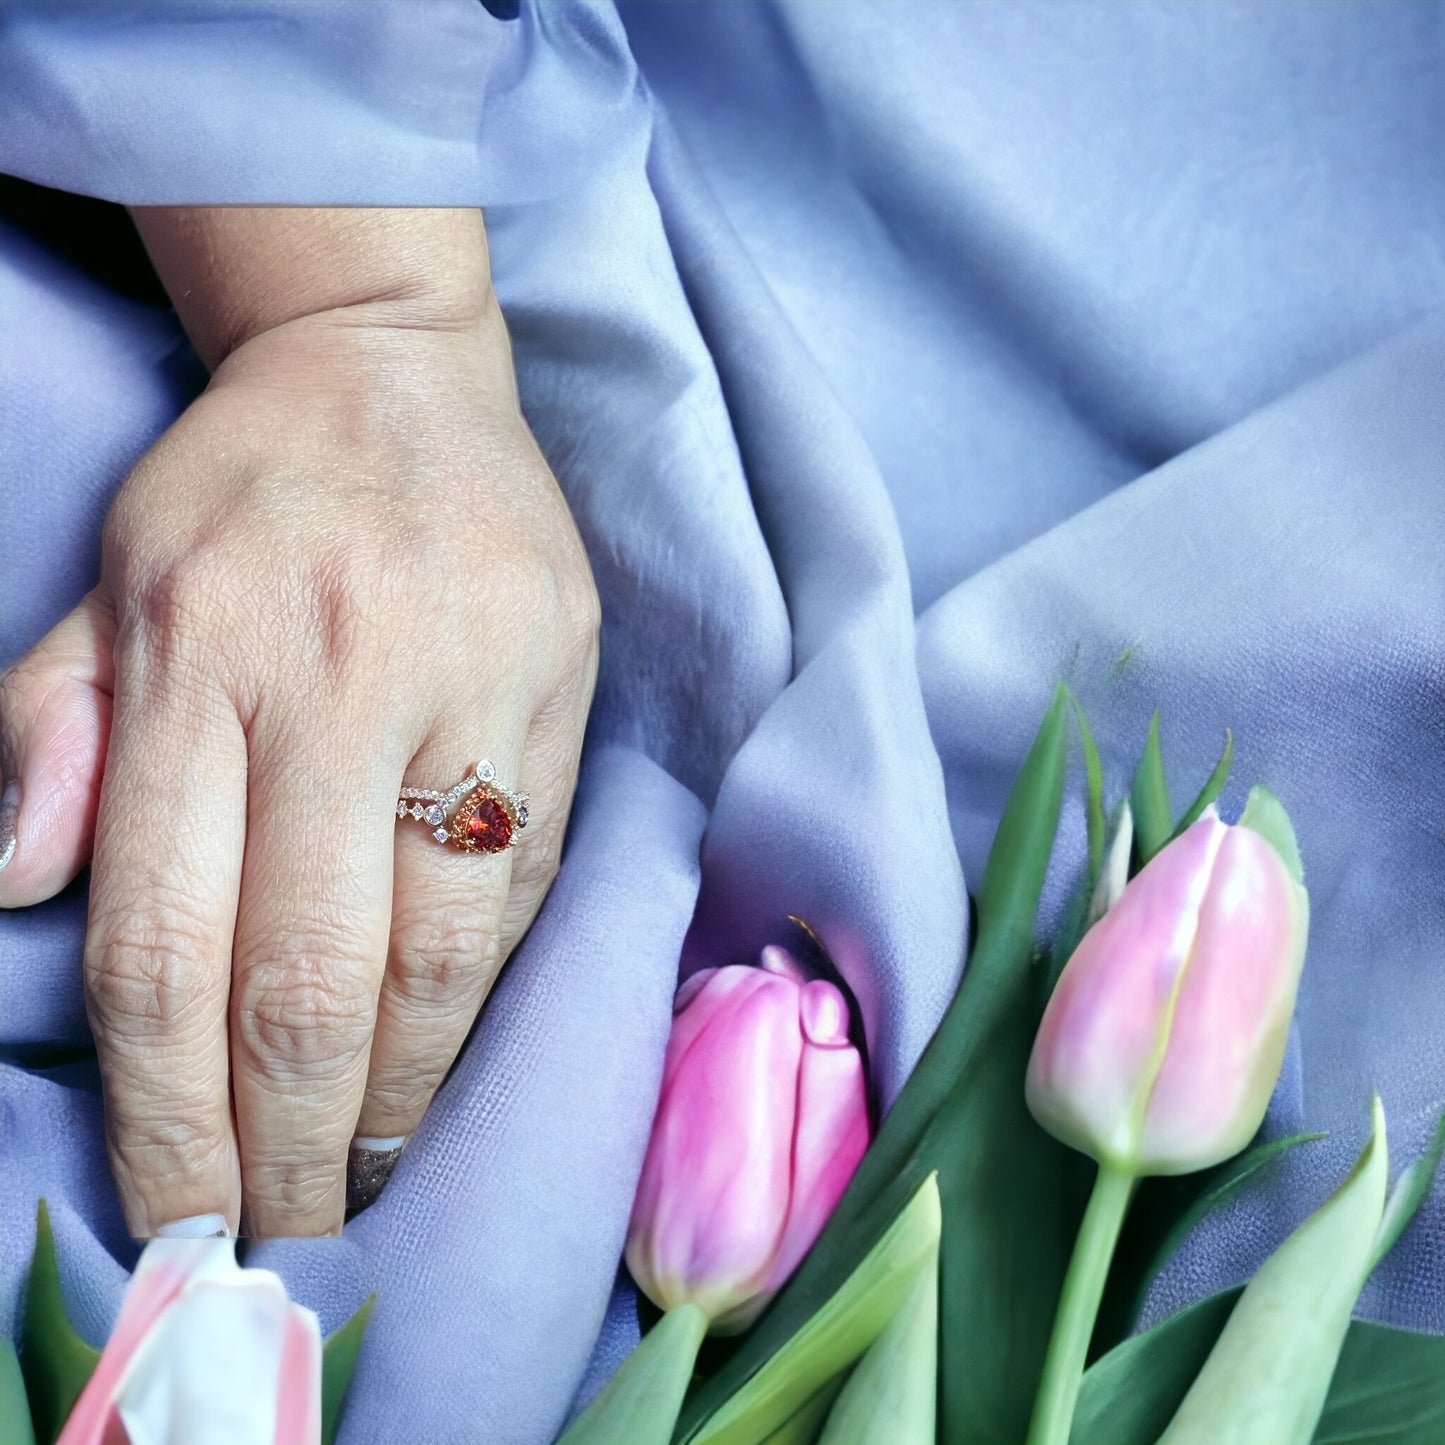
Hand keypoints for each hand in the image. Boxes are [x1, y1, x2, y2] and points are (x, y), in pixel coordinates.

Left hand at [0, 209, 598, 1235]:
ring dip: (404, 1094)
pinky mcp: (561, 692)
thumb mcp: (111, 577)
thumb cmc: (242, 489)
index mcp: (202, 659)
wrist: (397, 372)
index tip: (184, 1213)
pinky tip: (449, 1056)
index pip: (169, 943)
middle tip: (287, 1240)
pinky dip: (482, 995)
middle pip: (309, 977)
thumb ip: (49, 725)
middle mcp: (338, 683)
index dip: (171, 1113)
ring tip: (372, 1177)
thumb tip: (14, 888)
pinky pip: (525, 882)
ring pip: (440, 952)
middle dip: (294, 1143)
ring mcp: (470, 689)